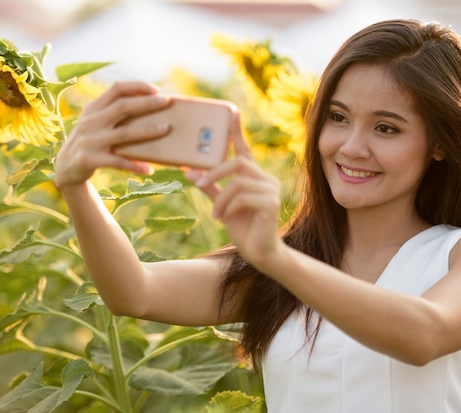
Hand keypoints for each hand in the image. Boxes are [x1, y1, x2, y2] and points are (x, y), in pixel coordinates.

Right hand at [54, 81, 170, 190]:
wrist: (66, 168)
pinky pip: (118, 161)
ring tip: (166, 129)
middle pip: (122, 107)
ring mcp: (89, 140)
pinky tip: (149, 168)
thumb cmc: (90, 142)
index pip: (116, 89)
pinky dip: (134, 165)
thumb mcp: (95, 123)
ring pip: (124, 133)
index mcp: (93, 108)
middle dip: (146, 103)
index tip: (157, 90)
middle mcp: (90, 121)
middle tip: (166, 101)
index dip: (137, 86)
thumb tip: (148, 104)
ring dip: (147, 131)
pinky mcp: (90, 159)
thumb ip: (113, 113)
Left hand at [186, 110, 283, 267]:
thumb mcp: (222, 205)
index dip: (237, 131)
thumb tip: (189, 171)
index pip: (244, 150)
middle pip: (238, 163)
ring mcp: (271, 190)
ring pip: (238, 182)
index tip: (230, 111)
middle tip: (198, 183)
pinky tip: (223, 220)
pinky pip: (243, 196)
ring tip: (215, 215)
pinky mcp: (271, 203)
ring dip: (220, 198)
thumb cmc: (243, 228)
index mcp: (255, 177)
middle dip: (215, 172)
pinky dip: (228, 207)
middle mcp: (266, 179)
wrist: (260, 254)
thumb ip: (210, 187)